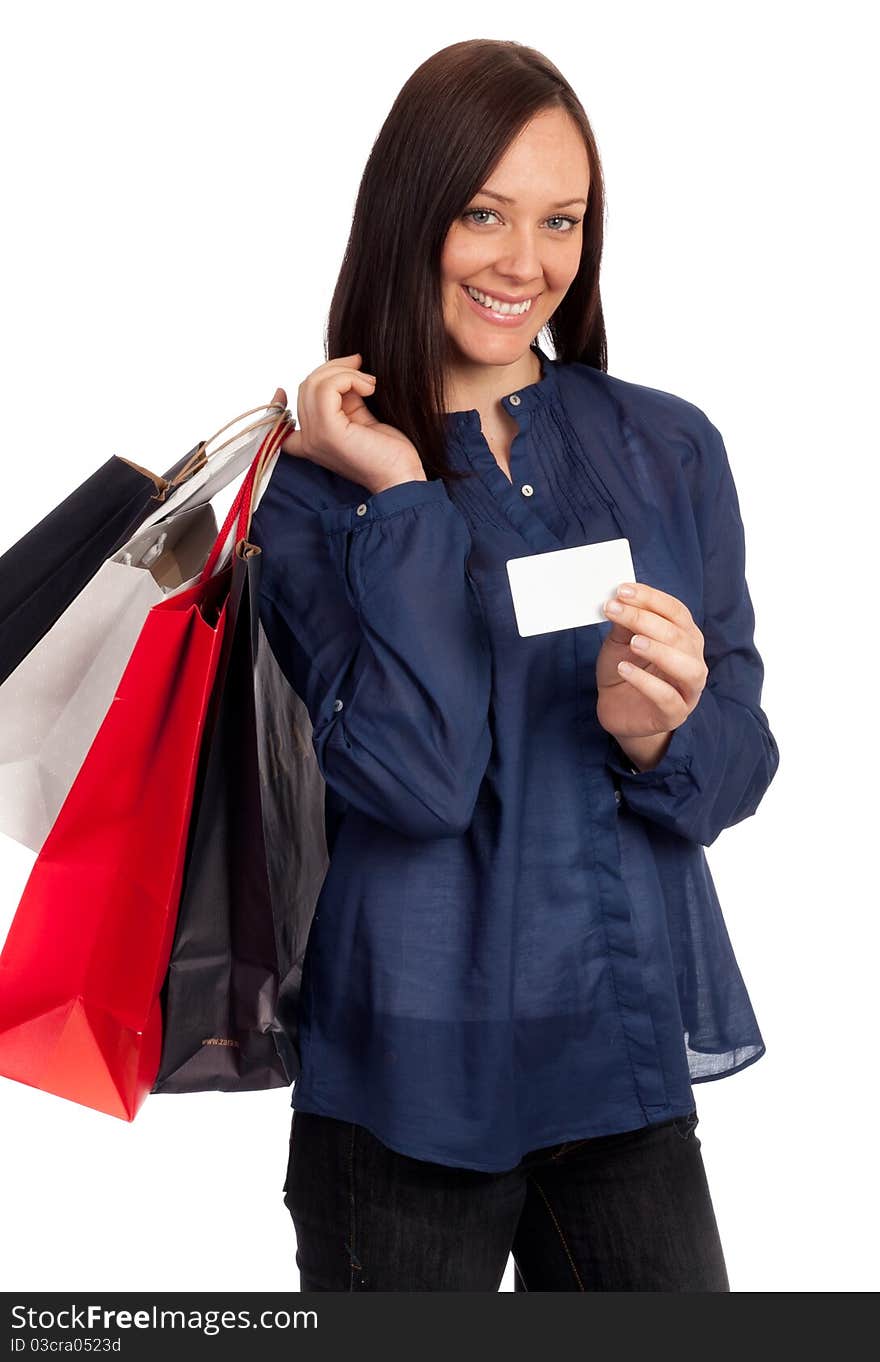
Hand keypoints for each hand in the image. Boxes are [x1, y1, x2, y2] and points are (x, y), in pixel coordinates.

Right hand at [267, 356, 425, 495]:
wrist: (401, 476)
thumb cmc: (389, 453)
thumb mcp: (360, 418)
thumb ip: (345, 399)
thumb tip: (343, 372)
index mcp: (312, 440)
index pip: (285, 410)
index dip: (292, 391)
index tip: (325, 375)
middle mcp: (308, 440)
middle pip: (307, 385)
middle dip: (336, 369)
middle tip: (362, 370)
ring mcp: (314, 437)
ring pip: (315, 383)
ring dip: (345, 373)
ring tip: (370, 384)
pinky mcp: (327, 431)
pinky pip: (327, 387)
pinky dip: (350, 379)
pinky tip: (369, 388)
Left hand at [596, 581, 707, 753]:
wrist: (617, 710)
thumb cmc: (625, 670)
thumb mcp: (620, 643)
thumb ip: (624, 624)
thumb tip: (621, 600)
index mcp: (684, 637)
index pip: (675, 611)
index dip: (650, 598)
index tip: (622, 590)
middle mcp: (693, 660)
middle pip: (678, 635)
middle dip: (645, 619)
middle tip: (615, 609)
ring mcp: (688, 689)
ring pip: (687, 667)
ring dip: (660, 651)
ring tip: (633, 642)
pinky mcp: (674, 714)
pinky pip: (667, 698)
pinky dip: (646, 682)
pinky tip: (625, 670)